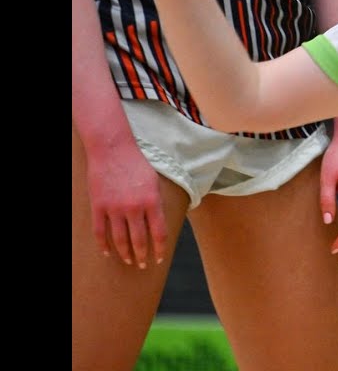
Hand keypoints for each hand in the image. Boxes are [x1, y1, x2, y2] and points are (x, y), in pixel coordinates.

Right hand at [86, 138, 168, 269]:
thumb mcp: (155, 182)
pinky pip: (100, 232)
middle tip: (143, 265)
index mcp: (152, 201)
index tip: (160, 259)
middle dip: (142, 256)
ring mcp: (114, 208)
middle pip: (139, 240)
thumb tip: (160, 223)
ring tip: (128, 261)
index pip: (159, 233)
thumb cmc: (138, 164)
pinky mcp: (98, 206)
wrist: (113, 150)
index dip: (160, 249)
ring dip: (125, 253)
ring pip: (120, 239)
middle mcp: (134, 207)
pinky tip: (107, 253)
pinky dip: (103, 245)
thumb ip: (157, 203)